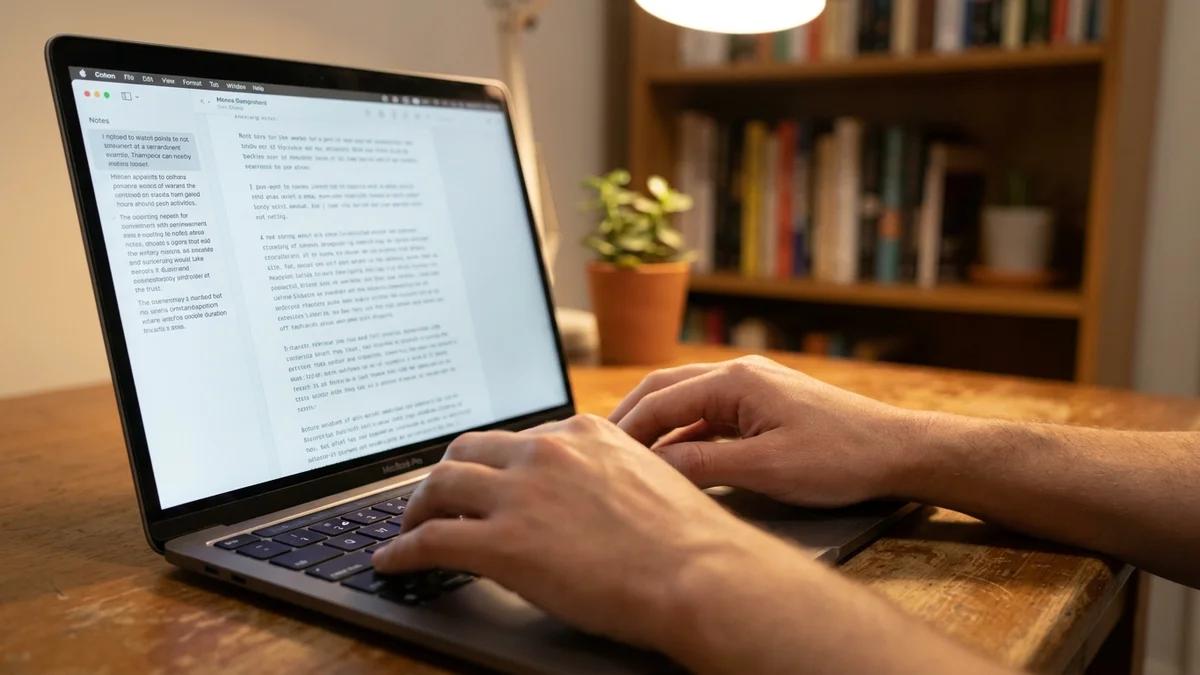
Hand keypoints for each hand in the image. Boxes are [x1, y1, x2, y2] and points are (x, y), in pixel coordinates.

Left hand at [371, 414, 797, 651]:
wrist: (699, 573)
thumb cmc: (688, 541)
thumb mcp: (648, 480)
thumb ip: (607, 474)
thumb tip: (590, 496)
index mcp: (582, 433)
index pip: (517, 439)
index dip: (491, 463)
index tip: (483, 478)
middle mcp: (545, 453)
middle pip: (466, 451)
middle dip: (444, 475)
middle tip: (436, 499)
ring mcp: (520, 495)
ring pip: (440, 486)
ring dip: (416, 508)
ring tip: (408, 528)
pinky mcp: (502, 543)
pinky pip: (432, 540)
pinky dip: (403, 550)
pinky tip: (393, 561)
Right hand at [609, 355, 923, 507]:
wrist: (898, 452)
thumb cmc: (840, 458)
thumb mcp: (764, 470)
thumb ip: (702, 466)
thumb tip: (652, 470)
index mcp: (734, 380)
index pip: (659, 400)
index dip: (624, 430)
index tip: (598, 456)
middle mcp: (739, 373)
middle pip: (665, 390)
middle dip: (630, 419)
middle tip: (599, 451)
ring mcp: (754, 386)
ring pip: (686, 401)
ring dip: (656, 426)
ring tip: (628, 458)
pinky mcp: (766, 404)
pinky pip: (710, 414)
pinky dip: (684, 433)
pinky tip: (674, 459)